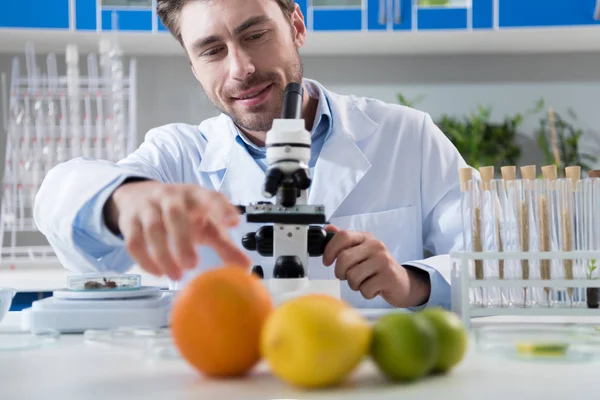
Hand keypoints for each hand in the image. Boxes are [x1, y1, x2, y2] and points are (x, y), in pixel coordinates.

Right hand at [104, 180, 250, 279]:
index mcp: (195, 195)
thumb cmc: (182, 213)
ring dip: (163, 254)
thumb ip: (224, 245)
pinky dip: (145, 259)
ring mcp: (148, 207)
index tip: (235, 222)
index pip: (210, 197)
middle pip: (175, 214)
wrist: (139, 195)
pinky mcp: (129, 220)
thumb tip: (246, 268)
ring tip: (176, 274)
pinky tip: (158, 272)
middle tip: (193, 265)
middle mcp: (170, 197)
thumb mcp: (205, 224)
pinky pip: (133, 240)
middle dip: (183, 240)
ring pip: (152, 228)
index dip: (222, 208)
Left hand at [322, 225, 430, 307]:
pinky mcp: (389, 277)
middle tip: (345, 276)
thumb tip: (328, 228)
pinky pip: (365, 289)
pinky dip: (366, 293)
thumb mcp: (361, 252)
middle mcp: (376, 246)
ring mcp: (384, 261)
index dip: (330, 249)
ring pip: (353, 276)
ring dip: (354, 285)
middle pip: (344, 258)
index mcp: (366, 238)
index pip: (343, 236)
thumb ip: (345, 241)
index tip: (327, 261)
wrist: (402, 283)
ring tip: (363, 282)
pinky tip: (374, 288)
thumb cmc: (376, 268)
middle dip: (340, 272)